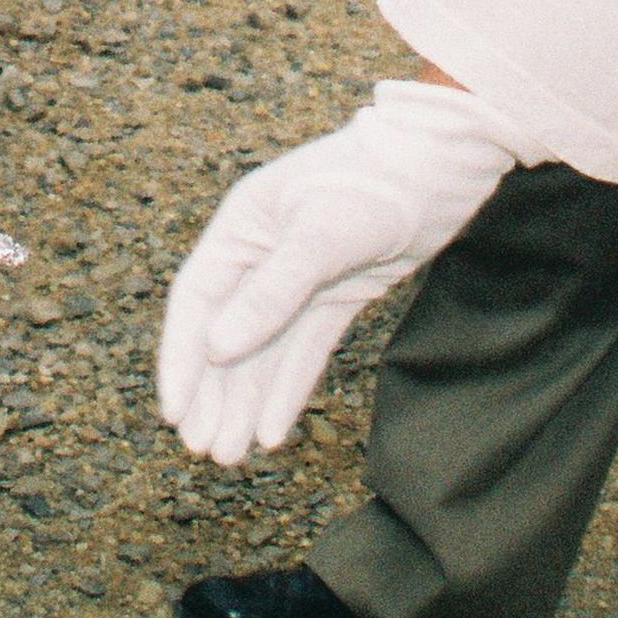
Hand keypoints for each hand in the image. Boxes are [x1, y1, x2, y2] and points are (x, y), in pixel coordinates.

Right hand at [158, 81, 525, 463]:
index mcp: (241, 227)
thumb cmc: (375, 182)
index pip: (197, 302)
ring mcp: (301, 276)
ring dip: (246, 401)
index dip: (182, 359)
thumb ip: (271, 295)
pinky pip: (304, 350)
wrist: (442, 163)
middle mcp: (262, 254)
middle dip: (214, 394)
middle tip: (204, 451)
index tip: (175, 413)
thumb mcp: (320, 236)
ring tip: (232, 455)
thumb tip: (217, 349)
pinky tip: (273, 429)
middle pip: (226, 334)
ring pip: (264, 350)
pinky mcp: (337, 293)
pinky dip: (288, 388)